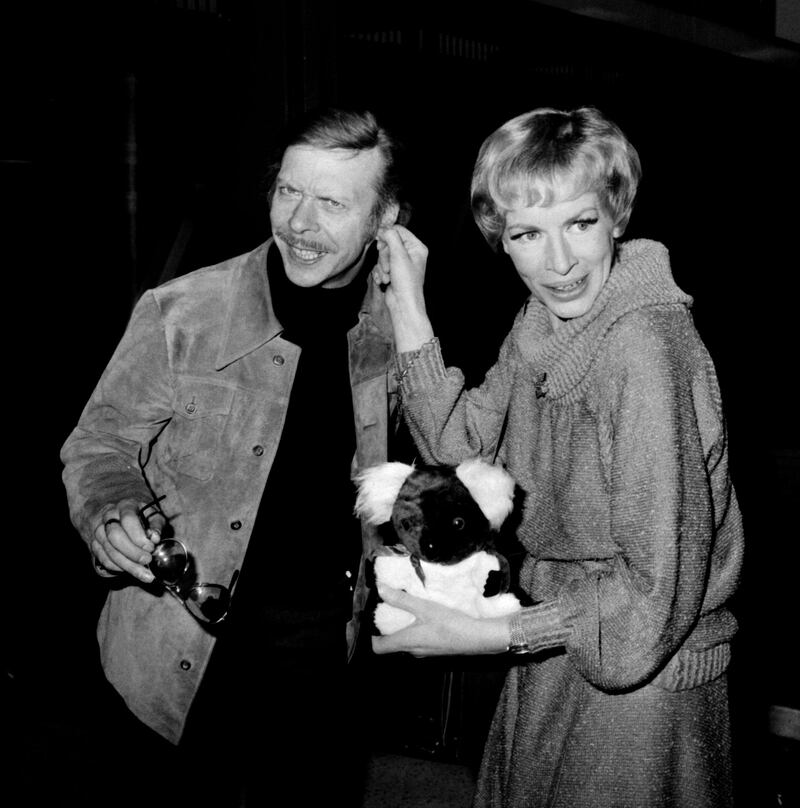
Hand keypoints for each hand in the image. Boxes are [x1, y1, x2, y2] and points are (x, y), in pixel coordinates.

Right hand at [92, 498, 165, 583]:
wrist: (106, 510)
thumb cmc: (135, 513)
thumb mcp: (149, 511)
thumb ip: (156, 523)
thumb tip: (155, 538)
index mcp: (124, 506)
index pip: (128, 519)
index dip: (139, 536)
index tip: (151, 547)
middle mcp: (107, 517)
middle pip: (115, 536)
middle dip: (132, 552)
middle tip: (147, 560)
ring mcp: (98, 531)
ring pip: (109, 551)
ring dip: (127, 565)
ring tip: (145, 574)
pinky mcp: (94, 545)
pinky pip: (103, 559)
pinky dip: (118, 567)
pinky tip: (131, 571)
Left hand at [371, 585, 509, 656]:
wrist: (478, 638)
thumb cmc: (450, 624)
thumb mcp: (424, 607)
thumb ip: (401, 599)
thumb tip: (380, 590)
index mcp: (406, 643)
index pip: (378, 647)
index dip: (372, 635)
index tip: (373, 620)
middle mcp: (414, 651)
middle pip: (392, 643)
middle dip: (389, 628)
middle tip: (390, 608)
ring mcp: (426, 651)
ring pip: (407, 641)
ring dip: (404, 628)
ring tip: (408, 609)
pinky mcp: (437, 649)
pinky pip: (420, 641)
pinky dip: (417, 630)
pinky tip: (426, 617)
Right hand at [374, 225, 433, 351]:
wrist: (403, 304)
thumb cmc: (406, 282)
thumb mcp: (399, 255)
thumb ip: (391, 237)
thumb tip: (383, 229)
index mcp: (417, 247)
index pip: (399, 231)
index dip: (387, 236)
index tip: (380, 244)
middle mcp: (411, 254)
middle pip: (389, 243)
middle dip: (384, 256)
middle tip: (388, 266)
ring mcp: (402, 263)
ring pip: (383, 255)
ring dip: (382, 266)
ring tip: (388, 277)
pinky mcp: (394, 272)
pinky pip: (381, 265)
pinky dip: (381, 273)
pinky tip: (385, 281)